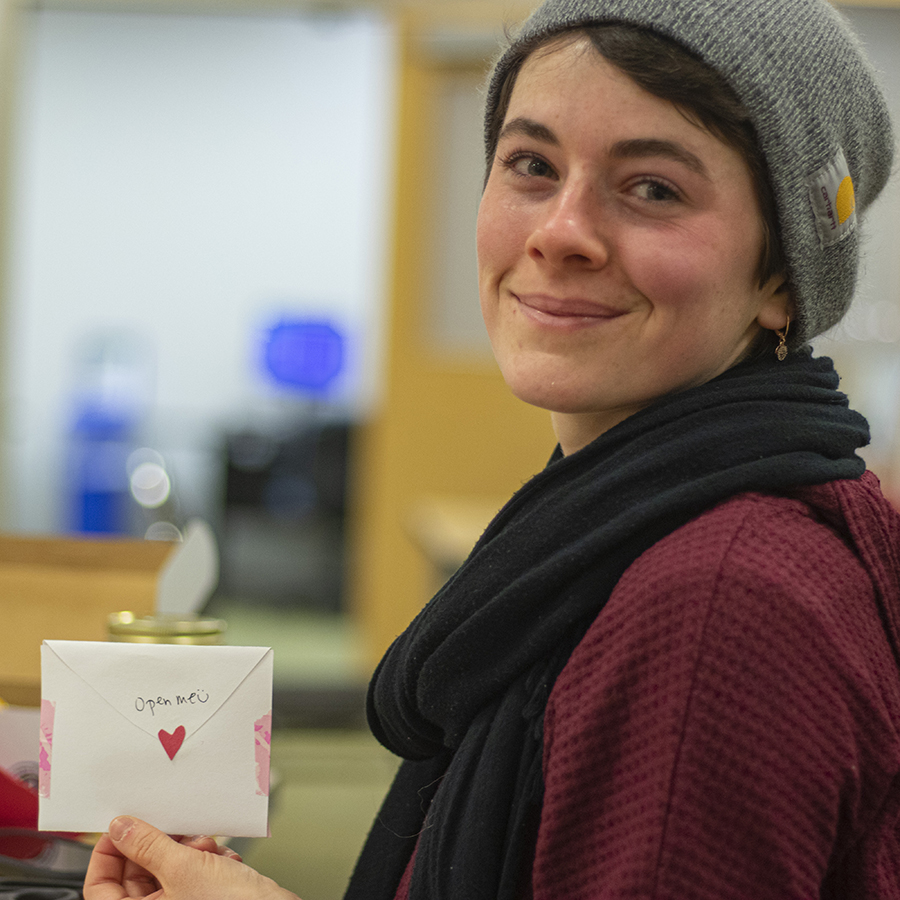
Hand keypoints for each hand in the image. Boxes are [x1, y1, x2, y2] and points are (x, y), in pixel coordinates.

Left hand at [84, 816, 300, 899]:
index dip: (106, 854)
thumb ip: (147, 845)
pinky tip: (221, 860)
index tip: (120, 827)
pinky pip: (191, 874)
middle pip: (135, 875)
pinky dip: (205, 861)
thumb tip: (121, 828)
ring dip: (186, 851)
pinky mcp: (203, 898)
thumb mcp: (182, 868)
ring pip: (166, 870)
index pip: (99, 887)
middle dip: (157, 847)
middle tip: (170, 826)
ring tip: (204, 847)